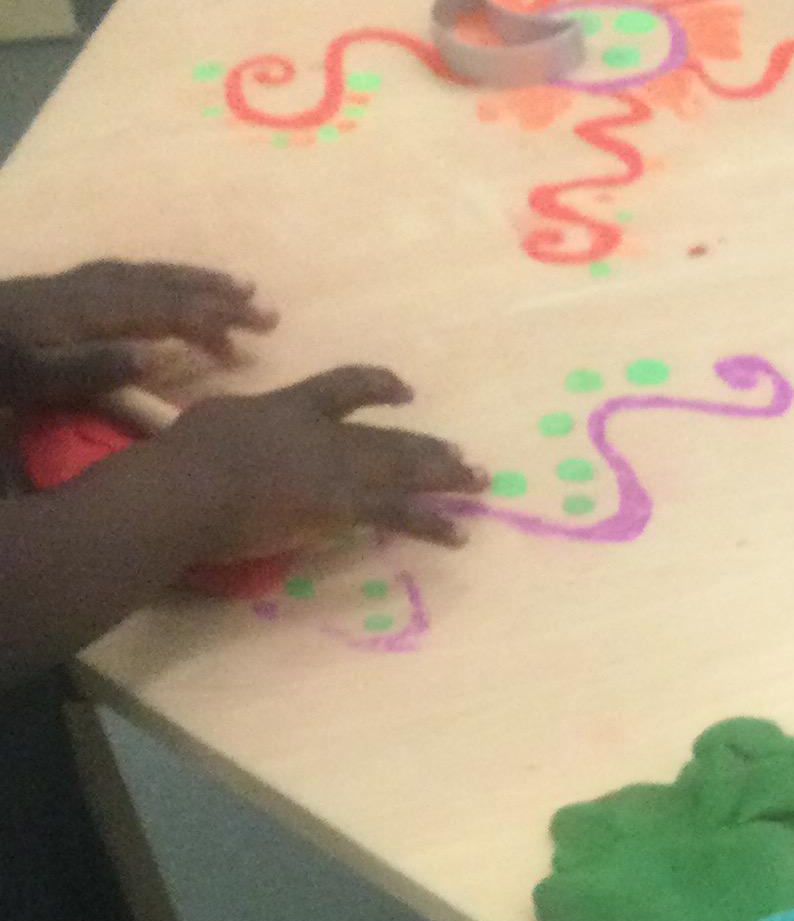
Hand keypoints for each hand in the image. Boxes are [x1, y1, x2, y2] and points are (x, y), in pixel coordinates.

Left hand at [0, 260, 275, 405]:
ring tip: (241, 287)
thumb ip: (94, 368)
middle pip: (165, 285)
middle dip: (219, 296)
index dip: (211, 318)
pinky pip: (130, 271)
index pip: (164, 310)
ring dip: (198, 280)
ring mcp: (78, 282)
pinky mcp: (67, 285)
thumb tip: (154, 356)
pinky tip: (174, 282)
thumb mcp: (36, 379)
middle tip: (268, 311)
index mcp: (88, 313)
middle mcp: (90, 288)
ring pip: (150, 273)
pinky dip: (163, 275)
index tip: (254, 331)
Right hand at [155, 366, 488, 555]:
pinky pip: (397, 516)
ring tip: (480, 484)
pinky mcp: (341, 508)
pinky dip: (431, 525)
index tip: (406, 390)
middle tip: (467, 457)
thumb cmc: (185, 456)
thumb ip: (239, 424)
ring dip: (446, 478)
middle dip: (430, 449)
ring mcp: (336, 470)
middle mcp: (324, 434)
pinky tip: (459, 535)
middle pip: (388, 438)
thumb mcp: (213, 420)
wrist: (190, 488)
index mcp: (290, 405)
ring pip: (404, 471)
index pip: (344, 386)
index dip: (379, 385)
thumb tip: (237, 430)